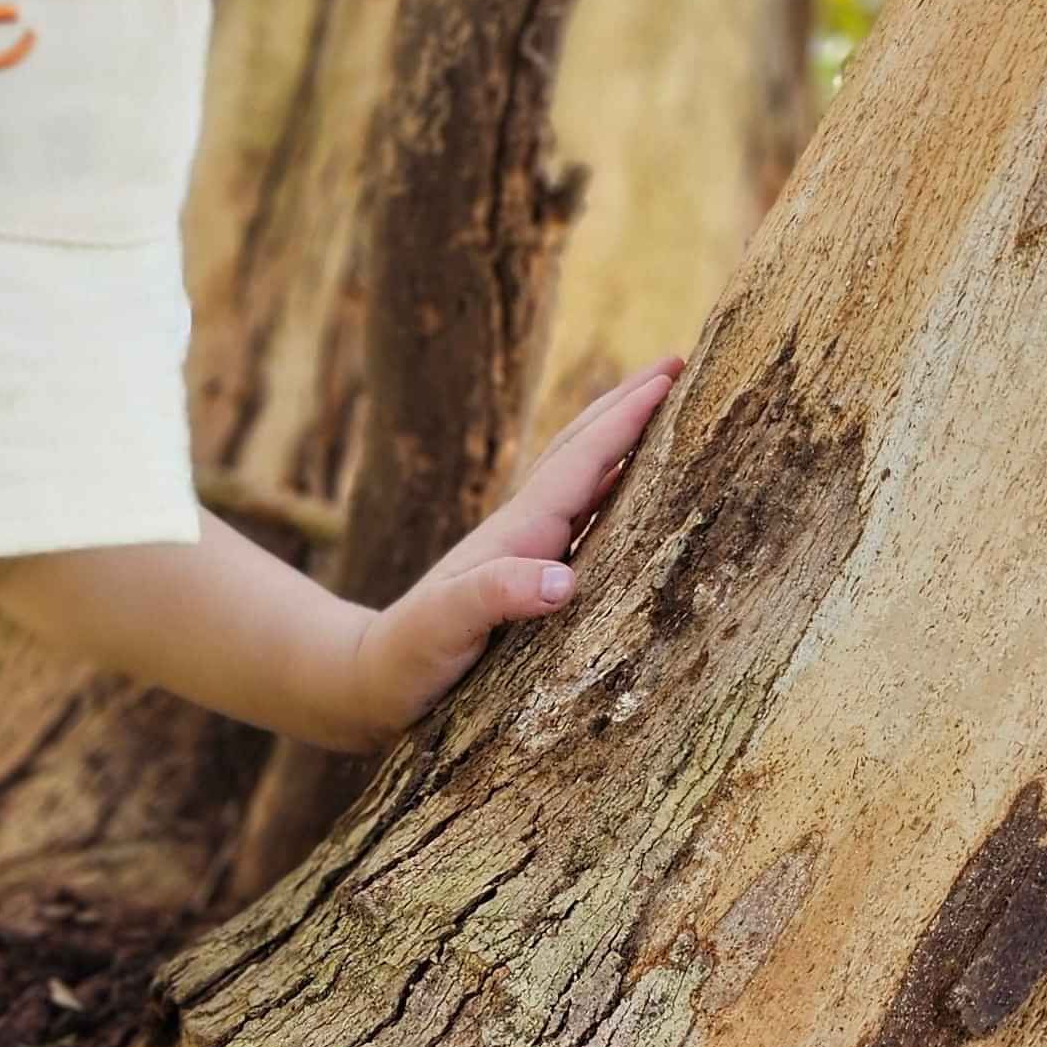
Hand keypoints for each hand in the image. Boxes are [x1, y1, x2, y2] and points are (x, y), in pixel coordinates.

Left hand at [340, 359, 681, 746]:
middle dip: (627, 407)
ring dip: (625, 445)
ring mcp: (525, 554)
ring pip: (585, 483)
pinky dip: (615, 497)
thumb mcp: (445, 625)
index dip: (625, 421)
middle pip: (581, 452)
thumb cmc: (407, 656)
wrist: (370, 682)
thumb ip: (496, 596)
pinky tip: (632, 499)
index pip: (579, 462)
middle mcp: (524, 533)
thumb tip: (565, 581)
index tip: (669, 376)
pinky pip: (584, 526)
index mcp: (517, 532)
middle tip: (676, 364)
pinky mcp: (527, 584)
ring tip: (666, 413)